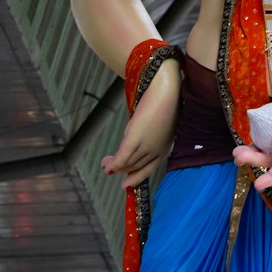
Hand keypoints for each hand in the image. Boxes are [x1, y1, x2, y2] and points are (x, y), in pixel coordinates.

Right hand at [101, 61, 181, 189]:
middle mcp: (156, 149)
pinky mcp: (136, 138)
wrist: (166, 88)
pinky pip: (123, 157)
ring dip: (114, 166)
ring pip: (128, 163)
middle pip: (135, 165)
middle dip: (121, 170)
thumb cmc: (165, 100)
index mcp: (165, 146)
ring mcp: (146, 145)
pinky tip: (107, 166)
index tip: (126, 183)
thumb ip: (149, 132)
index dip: (137, 177)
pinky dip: (115, 164)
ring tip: (105, 165)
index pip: (149, 167)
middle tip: (107, 168)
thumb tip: (133, 136)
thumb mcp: (159, 121)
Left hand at [232, 98, 271, 191]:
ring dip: (245, 154)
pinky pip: (255, 142)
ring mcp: (270, 145)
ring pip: (256, 153)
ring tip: (236, 152)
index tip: (257, 185)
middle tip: (238, 156)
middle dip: (250, 160)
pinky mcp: (265, 136)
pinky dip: (247, 144)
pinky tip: (240, 145)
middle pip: (263, 160)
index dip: (268, 179)